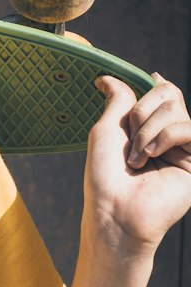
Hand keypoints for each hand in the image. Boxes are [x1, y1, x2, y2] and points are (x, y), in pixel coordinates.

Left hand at [84, 75, 190, 251]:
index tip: (148, 79)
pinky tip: (151, 157)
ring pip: (175, 109)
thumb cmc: (105, 176)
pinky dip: (164, 137)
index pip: (161, 92)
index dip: (154, 85)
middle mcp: (168, 135)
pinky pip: (188, 128)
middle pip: (169, 93)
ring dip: (147, 130)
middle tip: (130, 140)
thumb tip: (107, 77)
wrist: (115, 210)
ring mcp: (184, 148)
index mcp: (148, 128)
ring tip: (137, 158)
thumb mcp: (106, 130)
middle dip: (142, 112)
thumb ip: (117, 100)